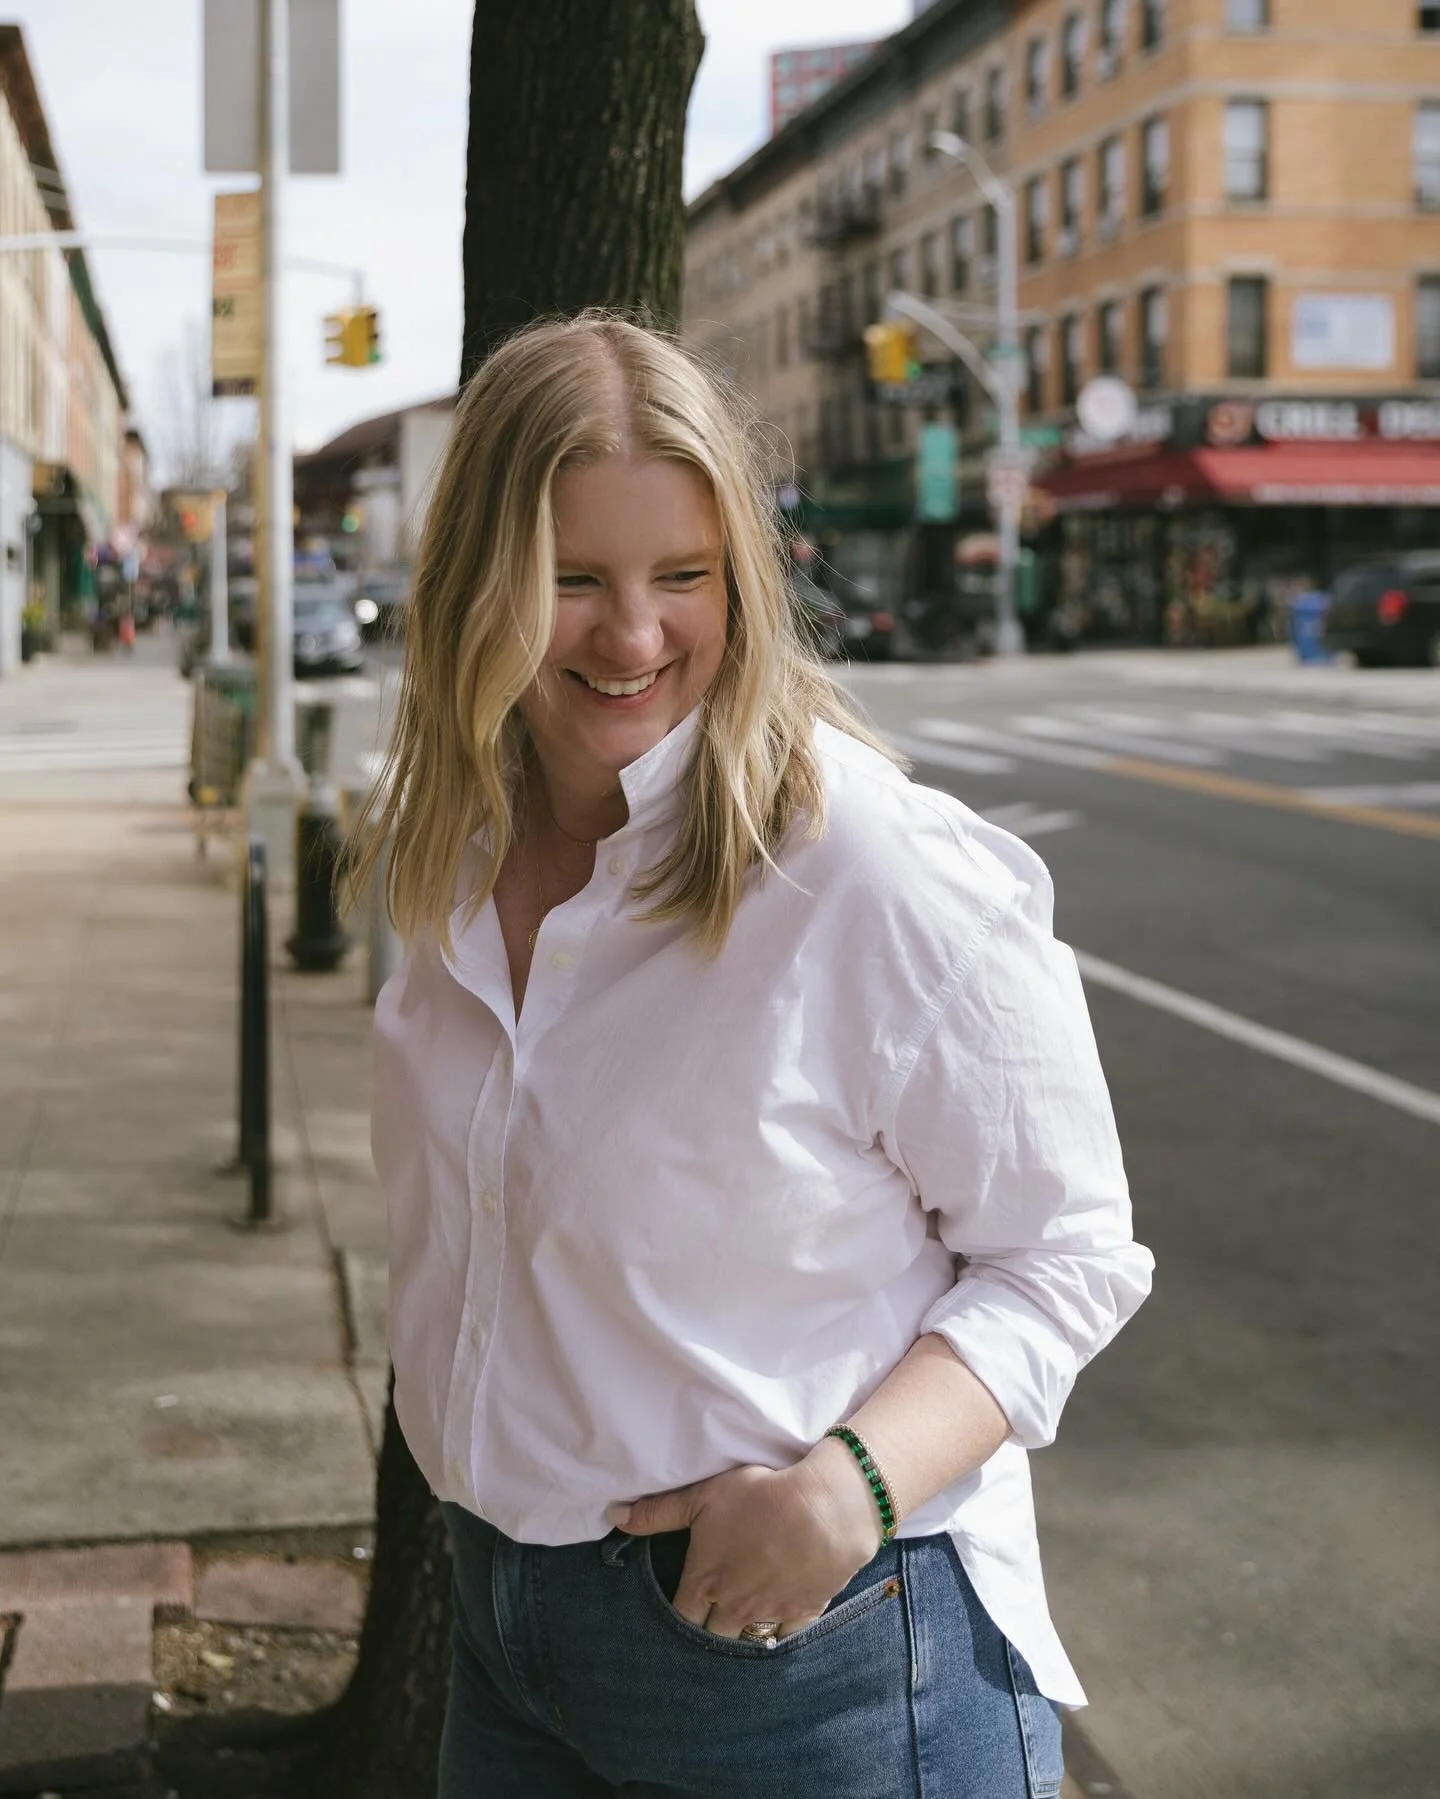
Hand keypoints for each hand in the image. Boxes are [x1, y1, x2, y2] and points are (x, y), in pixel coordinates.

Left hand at [609, 1438, 883, 1638]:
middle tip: (708, 1620)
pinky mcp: (804, 1613)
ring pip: (747, 1643)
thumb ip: (658, 1512)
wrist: (824, 1510)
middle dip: (707, 1633)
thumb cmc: (760, 1497)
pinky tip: (778, 1626)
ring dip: (741, 1637)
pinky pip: (786, 1639)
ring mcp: (770, 1614)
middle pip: (712, 1639)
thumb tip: (615, 1517)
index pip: (680, 1619)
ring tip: (739, 1627)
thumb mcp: (703, 1496)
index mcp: (705, 1583)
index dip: (677, 1617)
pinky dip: (780, 1635)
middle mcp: (734, 1608)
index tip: (679, 1612)